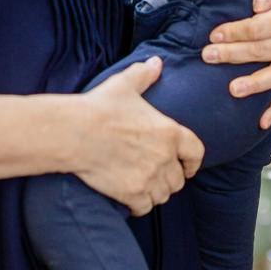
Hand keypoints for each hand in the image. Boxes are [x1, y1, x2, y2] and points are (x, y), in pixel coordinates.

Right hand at [71, 58, 204, 215]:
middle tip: (158, 176)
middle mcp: (165, 157)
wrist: (74, 132)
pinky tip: (132, 200)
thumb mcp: (123, 85)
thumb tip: (156, 62)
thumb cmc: (99, 107)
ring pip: (164, 194)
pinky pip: (146, 207)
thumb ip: (143, 75)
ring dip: (156, 192)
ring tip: (145, 187)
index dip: (193, 161)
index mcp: (169, 132)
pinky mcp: (133, 193)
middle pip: (179, 178)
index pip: (196, 152)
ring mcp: (150, 177)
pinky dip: (141, 205)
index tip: (189, 166)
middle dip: (171, 178)